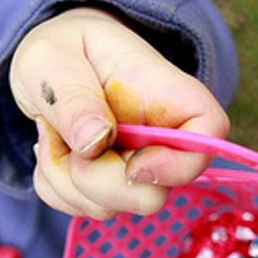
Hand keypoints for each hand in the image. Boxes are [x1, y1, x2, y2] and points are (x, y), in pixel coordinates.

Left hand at [10, 7, 229, 218]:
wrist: (48, 66)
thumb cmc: (60, 49)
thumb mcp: (52, 58)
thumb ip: (72, 97)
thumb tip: (94, 141)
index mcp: (164, 94)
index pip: (210, 133)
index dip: (180, 165)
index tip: (131, 164)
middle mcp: (159, 139)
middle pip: (152, 197)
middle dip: (94, 180)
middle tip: (63, 137)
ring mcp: (136, 169)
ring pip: (109, 207)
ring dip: (63, 177)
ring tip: (53, 130)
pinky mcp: (108, 189)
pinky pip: (80, 208)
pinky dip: (53, 186)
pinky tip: (53, 147)